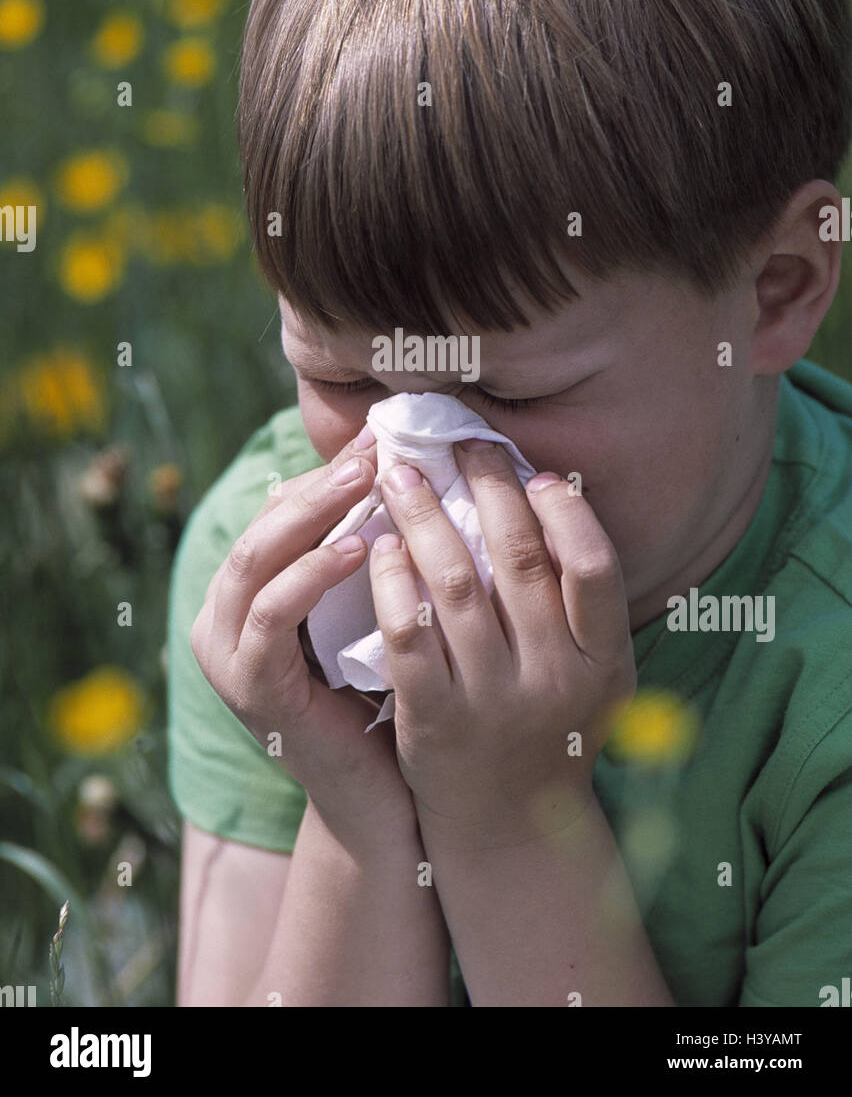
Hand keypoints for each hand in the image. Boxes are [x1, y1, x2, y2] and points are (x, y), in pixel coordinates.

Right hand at [190, 427, 414, 844]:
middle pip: (261, 527)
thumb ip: (366, 548)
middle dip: (319, 482)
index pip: (279, 513)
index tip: (384, 435)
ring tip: (368, 480)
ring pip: (255, 562)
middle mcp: (221, 621)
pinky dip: (310, 575)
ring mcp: (227, 658)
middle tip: (375, 445)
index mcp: (245, 597)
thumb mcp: (369, 609)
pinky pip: (272, 617)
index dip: (328, 471)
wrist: (383, 797)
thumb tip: (409, 460)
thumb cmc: (385, 694)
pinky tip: (356, 548)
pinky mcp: (250, 690)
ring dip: (313, 515)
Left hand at [368, 441, 636, 847]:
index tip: (533, 471)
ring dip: (425, 518)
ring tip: (402, 477)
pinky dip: (392, 580)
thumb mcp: (590, 674)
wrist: (510, 828)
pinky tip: (379, 545)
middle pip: (518, 560)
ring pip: (455, 585)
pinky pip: (407, 632)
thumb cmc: (547, 727)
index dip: (566, 511)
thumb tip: (543, 491)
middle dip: (485, 488)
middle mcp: (555, 680)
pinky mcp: (434, 720)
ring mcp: (493, 702)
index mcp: (604, 662)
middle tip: (457, 444)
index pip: (595, 567)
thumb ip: (576, 602)